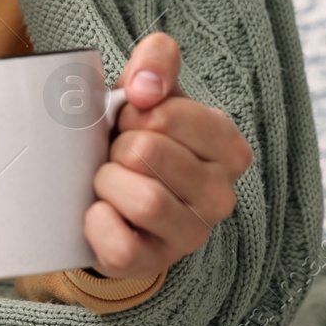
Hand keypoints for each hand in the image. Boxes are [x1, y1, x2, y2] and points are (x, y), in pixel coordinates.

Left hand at [82, 32, 252, 281]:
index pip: (167, 115)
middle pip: (148, 153)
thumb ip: (157, 61)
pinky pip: (120, 244)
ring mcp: (191, 235)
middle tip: (116, 153)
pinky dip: (96, 222)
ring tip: (108, 180)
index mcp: (228, 148)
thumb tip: (145, 87)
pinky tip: (98, 211)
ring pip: (143, 200)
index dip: (132, 112)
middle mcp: (221, 196)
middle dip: (118, 146)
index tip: (132, 121)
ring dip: (107, 181)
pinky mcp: (153, 264)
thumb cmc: (136, 135)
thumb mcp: (150, 89)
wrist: (110, 194)